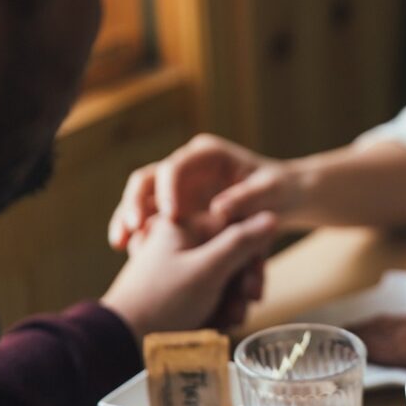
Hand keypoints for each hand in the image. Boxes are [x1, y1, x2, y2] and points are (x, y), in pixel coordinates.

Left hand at [101, 211, 276, 340]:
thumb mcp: (208, 269)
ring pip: (224, 278)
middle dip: (241, 286)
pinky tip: (215, 325)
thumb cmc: (162, 301)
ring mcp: (179, 266)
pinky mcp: (178, 289)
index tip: (252, 284)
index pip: (236, 228)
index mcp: (183, 225)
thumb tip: (270, 216)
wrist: (123, 339)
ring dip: (232, 302)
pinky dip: (217, 309)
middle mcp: (181, 241)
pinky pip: (210, 293)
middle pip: (232, 255)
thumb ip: (241, 242)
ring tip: (226, 321)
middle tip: (242, 307)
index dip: (251, 257)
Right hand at [108, 134, 304, 249]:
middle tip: (133, 228)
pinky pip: (149, 218)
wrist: (285, 198)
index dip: (168, 189)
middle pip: (148, 179)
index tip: (170, 215)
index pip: (176, 166)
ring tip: (120, 243)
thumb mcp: (271, 192)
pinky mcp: (176, 207)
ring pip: (142, 198)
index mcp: (207, 155)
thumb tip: (219, 209)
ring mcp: (178, 187)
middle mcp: (187, 167)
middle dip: (135, 202)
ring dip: (128, 218)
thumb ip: (247, 198)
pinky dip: (138, 232)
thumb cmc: (280, 190)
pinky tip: (128, 250)